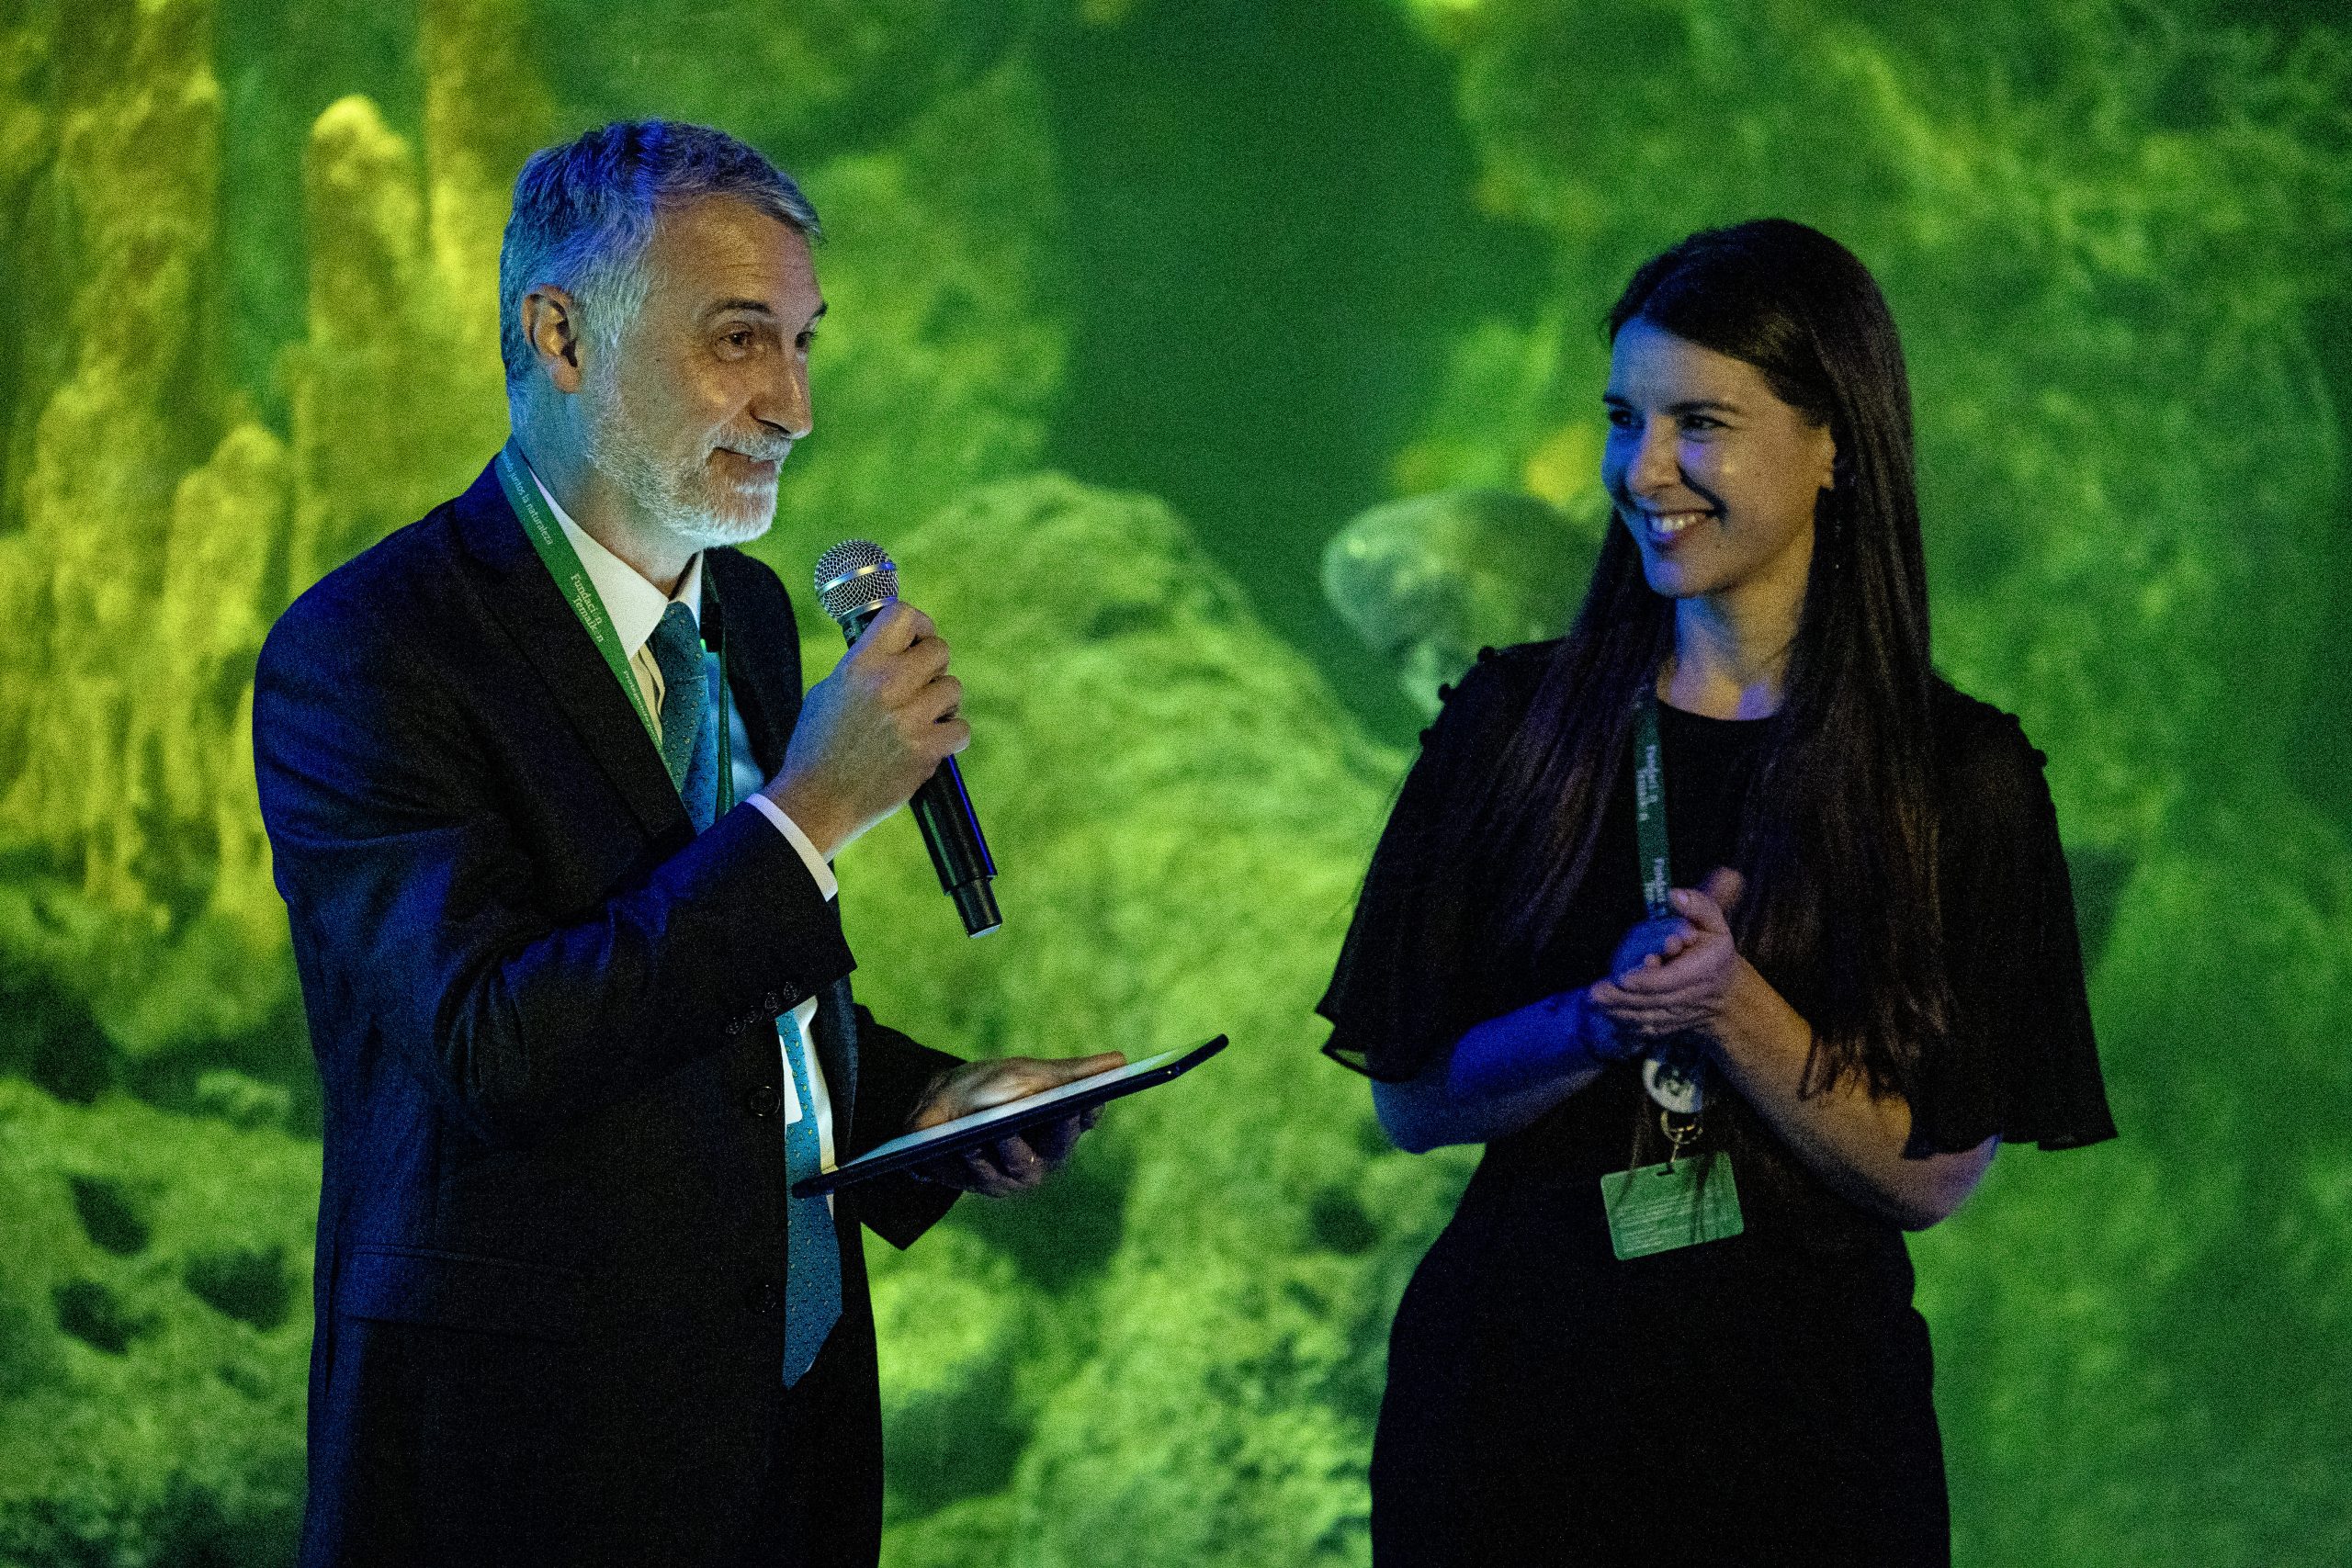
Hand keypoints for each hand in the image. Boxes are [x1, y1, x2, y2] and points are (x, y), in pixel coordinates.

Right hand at [763, 601, 968, 857]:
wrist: (816, 801)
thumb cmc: (818, 746)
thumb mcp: (829, 691)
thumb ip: (863, 665)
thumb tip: (895, 646)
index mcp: (859, 665)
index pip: (904, 615)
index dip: (919, 624)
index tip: (918, 639)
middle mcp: (886, 685)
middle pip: (940, 650)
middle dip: (934, 666)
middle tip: (921, 685)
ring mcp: (908, 718)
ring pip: (953, 689)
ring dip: (943, 703)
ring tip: (921, 718)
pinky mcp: (925, 750)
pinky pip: (961, 728)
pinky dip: (951, 737)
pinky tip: (931, 742)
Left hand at [906, 1052, 1124, 1196]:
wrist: (944, 1104)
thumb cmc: (994, 1087)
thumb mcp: (1030, 1073)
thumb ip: (1073, 1073)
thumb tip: (1122, 1061)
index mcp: (1064, 1128)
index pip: (1084, 1119)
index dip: (1087, 1110)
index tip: (1088, 1097)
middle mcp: (1046, 1158)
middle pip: (1056, 1146)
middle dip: (1053, 1131)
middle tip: (1049, 1113)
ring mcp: (1014, 1176)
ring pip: (1015, 1163)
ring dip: (1002, 1146)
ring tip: (990, 1132)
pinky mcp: (983, 1185)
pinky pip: (979, 1173)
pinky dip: (970, 1158)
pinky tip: (961, 1145)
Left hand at [1591, 867, 1746, 1041]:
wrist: (1725, 994)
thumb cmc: (1713, 949)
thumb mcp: (1714, 922)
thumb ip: (1698, 905)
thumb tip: (1675, 895)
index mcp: (1704, 970)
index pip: (1672, 979)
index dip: (1646, 979)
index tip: (1622, 978)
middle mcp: (1691, 997)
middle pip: (1653, 1000)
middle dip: (1623, 998)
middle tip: (1595, 993)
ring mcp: (1679, 1016)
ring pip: (1646, 1018)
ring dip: (1619, 1012)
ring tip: (1595, 1003)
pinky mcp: (1668, 1027)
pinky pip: (1645, 1029)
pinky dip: (1625, 1025)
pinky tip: (1605, 1016)